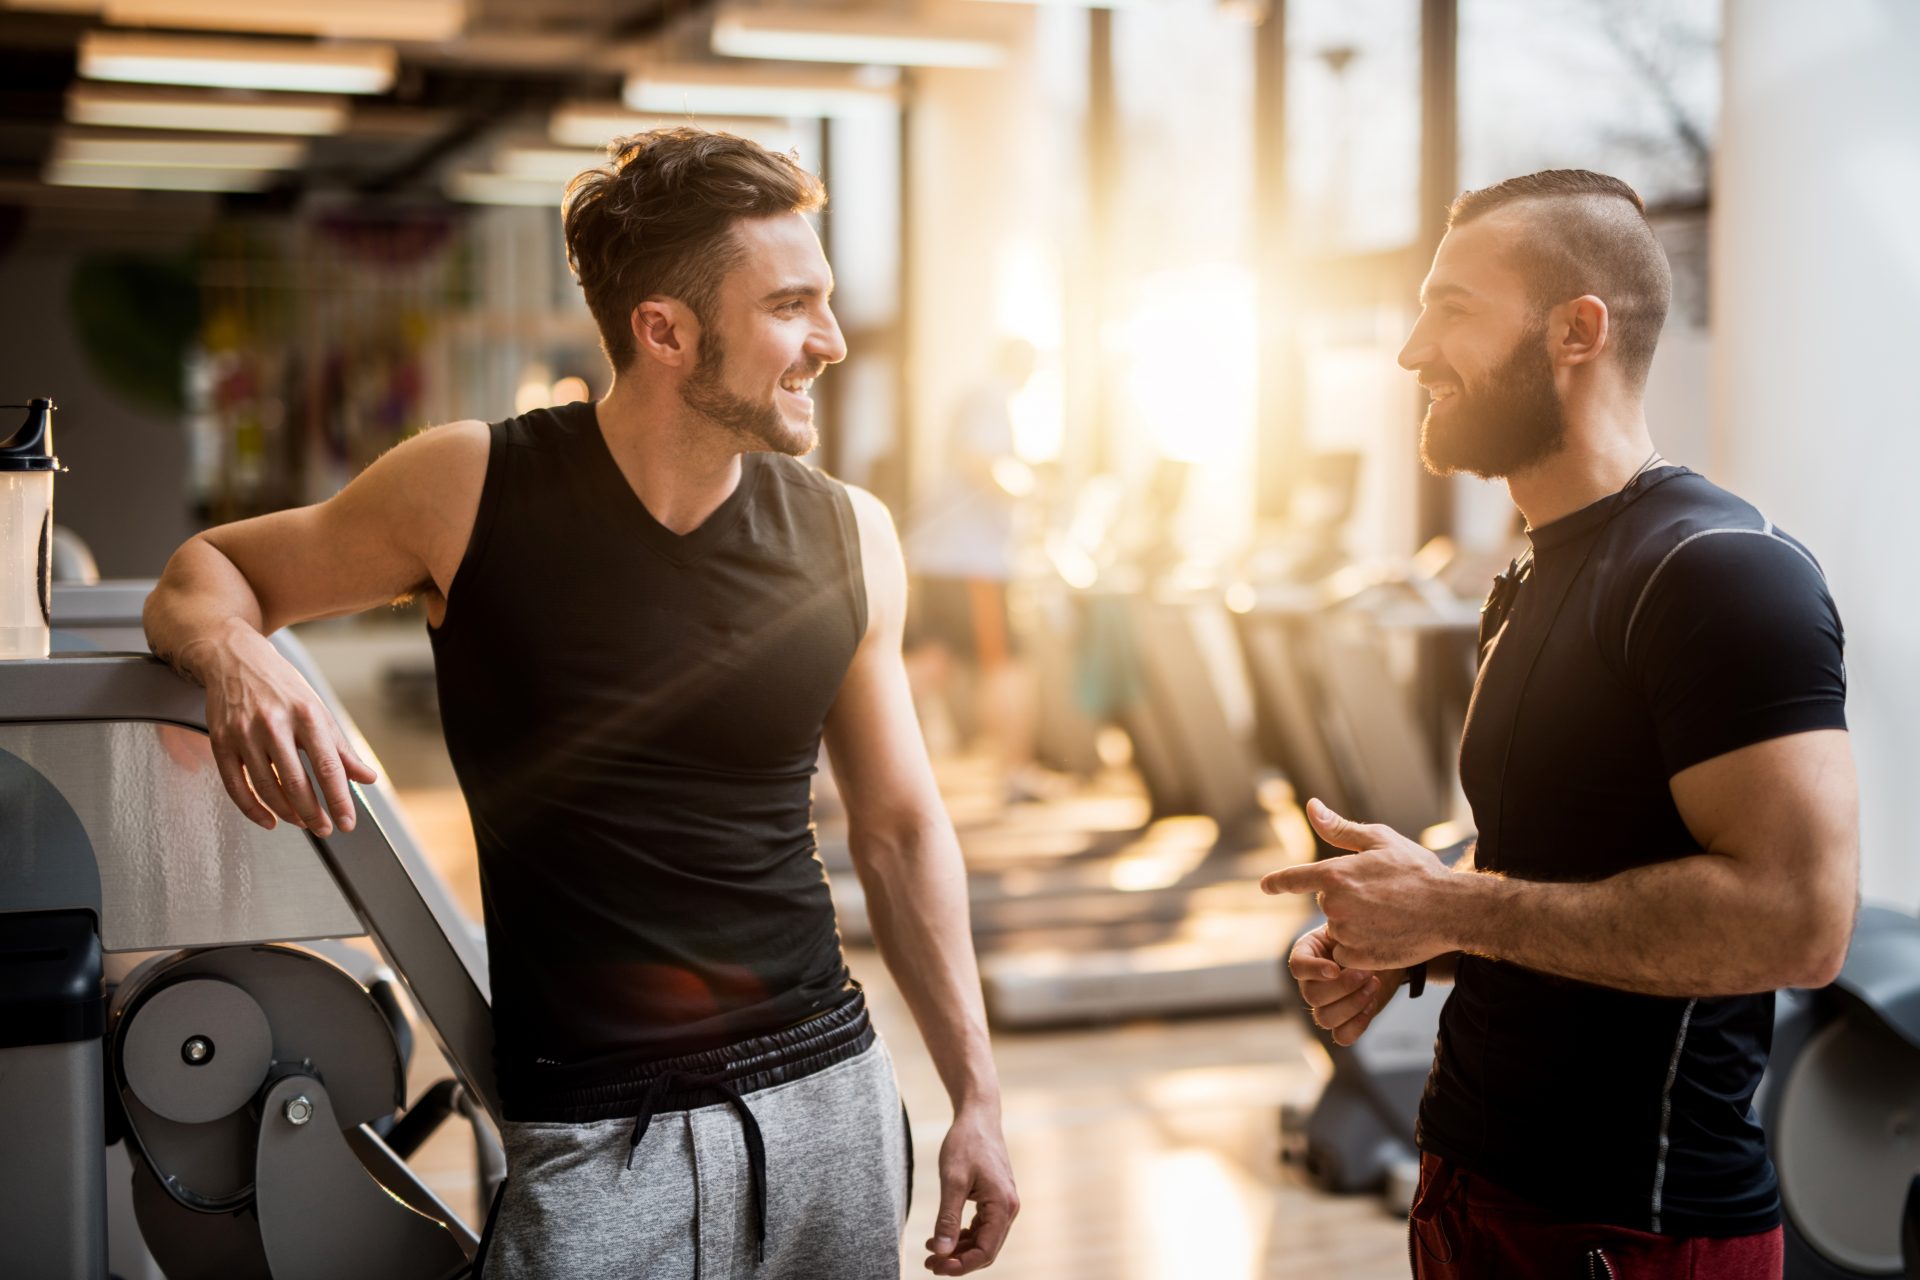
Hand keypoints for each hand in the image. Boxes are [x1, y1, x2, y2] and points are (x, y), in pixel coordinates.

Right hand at [199, 624, 376, 836]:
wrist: (233, 657)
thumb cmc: (280, 685)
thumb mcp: (317, 709)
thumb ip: (341, 748)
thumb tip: (367, 778)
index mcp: (306, 714)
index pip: (327, 766)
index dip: (339, 799)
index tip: (347, 822)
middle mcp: (273, 724)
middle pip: (296, 782)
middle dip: (313, 813)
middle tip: (325, 829)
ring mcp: (243, 734)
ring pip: (266, 787)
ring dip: (286, 813)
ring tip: (302, 822)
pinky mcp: (220, 741)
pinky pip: (235, 786)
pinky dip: (252, 809)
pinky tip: (268, 820)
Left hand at [924, 1102, 1017, 1274]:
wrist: (978, 1115)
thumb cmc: (966, 1143)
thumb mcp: (952, 1181)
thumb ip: (947, 1218)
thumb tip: (942, 1252)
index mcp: (1003, 1206)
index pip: (986, 1252)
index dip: (961, 1266)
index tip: (936, 1268)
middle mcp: (1008, 1209)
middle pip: (986, 1250)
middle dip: (958, 1260)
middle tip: (928, 1264)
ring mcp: (1003, 1204)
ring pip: (983, 1240)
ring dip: (959, 1249)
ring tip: (931, 1251)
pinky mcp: (995, 1199)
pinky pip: (982, 1227)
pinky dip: (963, 1235)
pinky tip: (942, 1235)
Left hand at [1261, 798, 1457, 969]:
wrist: (1452, 910)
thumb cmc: (1417, 870)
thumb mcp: (1380, 840)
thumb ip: (1340, 828)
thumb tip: (1312, 806)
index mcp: (1335, 873)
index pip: (1295, 878)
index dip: (1280, 881)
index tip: (1266, 886)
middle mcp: (1334, 904)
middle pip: (1326, 903)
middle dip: (1347, 898)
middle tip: (1382, 895)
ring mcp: (1345, 933)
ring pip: (1338, 928)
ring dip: (1355, 925)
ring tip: (1388, 915)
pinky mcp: (1358, 957)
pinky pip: (1347, 954)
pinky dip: (1361, 948)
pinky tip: (1386, 936)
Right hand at [1286, 925, 1397, 1045]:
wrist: (1389, 953)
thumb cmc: (1368, 933)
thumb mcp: (1353, 923)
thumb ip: (1342, 921)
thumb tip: (1333, 908)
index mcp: (1307, 954)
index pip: (1297, 966)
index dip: (1314, 970)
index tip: (1336, 968)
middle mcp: (1311, 982)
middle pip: (1312, 996)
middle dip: (1343, 987)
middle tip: (1368, 973)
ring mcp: (1325, 1004)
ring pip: (1325, 1018)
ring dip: (1353, 1004)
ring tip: (1374, 985)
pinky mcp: (1344, 1021)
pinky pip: (1341, 1036)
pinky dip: (1357, 1024)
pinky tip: (1372, 1004)